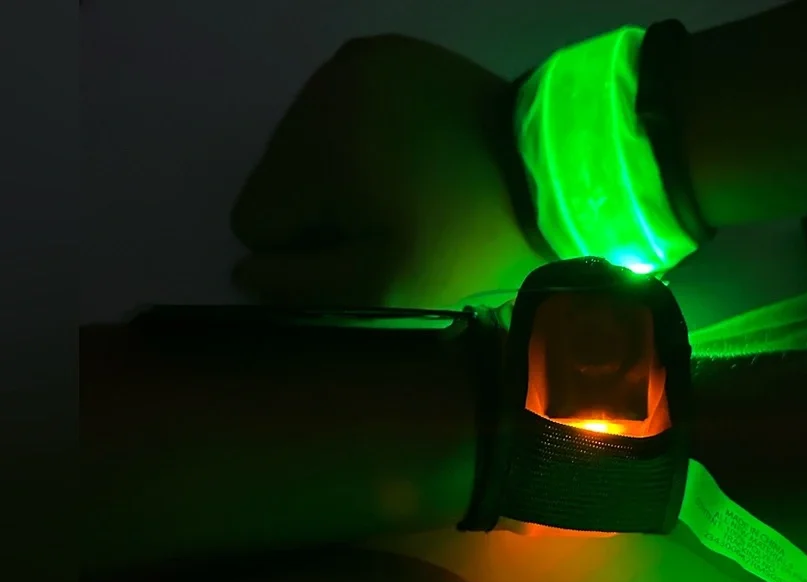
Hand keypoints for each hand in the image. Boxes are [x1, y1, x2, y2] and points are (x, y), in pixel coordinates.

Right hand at [230, 35, 547, 309]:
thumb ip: (301, 286)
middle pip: (277, 177)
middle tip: (387, 222)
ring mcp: (352, 65)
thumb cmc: (464, 238)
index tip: (357, 252)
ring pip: (304, 142)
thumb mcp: (384, 285)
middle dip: (318, 209)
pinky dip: (360, 137)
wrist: (545, 169)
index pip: (254, 220)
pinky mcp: (383, 53)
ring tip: (400, 187)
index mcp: (312, 151)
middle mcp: (317, 93)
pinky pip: (339, 109)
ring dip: (337, 174)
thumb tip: (244, 271)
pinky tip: (405, 153)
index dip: (300, 251)